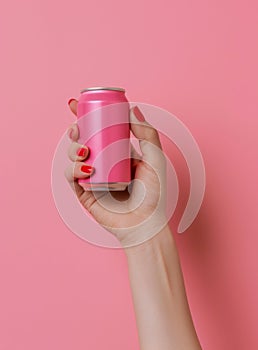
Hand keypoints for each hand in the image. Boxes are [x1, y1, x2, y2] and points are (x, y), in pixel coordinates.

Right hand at [65, 99, 167, 246]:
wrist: (145, 223)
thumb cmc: (153, 193)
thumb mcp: (155, 159)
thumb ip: (147, 133)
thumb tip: (133, 109)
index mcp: (116, 152)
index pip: (97, 130)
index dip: (85, 117)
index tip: (77, 104)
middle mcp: (102, 163)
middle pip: (81, 141)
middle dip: (74, 130)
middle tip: (78, 128)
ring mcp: (92, 177)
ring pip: (73, 157)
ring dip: (72, 149)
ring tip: (85, 151)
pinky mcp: (84, 193)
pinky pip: (71, 177)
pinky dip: (73, 170)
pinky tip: (86, 170)